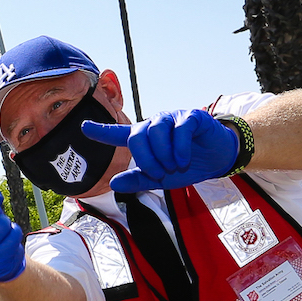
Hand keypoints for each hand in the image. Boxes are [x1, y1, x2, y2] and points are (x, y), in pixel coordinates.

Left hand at [79, 110, 241, 192]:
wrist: (217, 159)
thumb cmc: (187, 166)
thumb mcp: (161, 180)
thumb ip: (139, 180)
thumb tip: (114, 183)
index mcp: (145, 140)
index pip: (119, 134)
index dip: (101, 131)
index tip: (84, 127)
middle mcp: (155, 125)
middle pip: (138, 135)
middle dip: (145, 158)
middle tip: (157, 173)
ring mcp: (173, 119)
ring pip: (156, 130)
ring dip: (162, 154)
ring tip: (173, 167)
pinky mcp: (192, 117)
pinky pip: (179, 129)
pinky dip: (179, 147)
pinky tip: (182, 160)